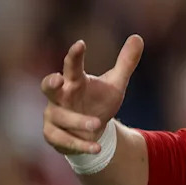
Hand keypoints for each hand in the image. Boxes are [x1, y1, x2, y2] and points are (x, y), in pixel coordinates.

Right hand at [41, 35, 143, 154]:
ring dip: (76, 120)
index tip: (80, 44)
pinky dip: (80, 144)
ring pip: (59, 117)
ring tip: (96, 123)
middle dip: (50, 82)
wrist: (92, 132)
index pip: (72, 66)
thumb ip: (126, 62)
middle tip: (57, 79)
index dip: (75, 55)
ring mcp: (53, 116)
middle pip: (48, 87)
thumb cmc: (100, 102)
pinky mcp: (53, 135)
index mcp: (75, 81)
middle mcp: (60, 97)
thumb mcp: (116, 84)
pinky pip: (63, 139)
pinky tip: (96, 147)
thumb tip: (137, 37)